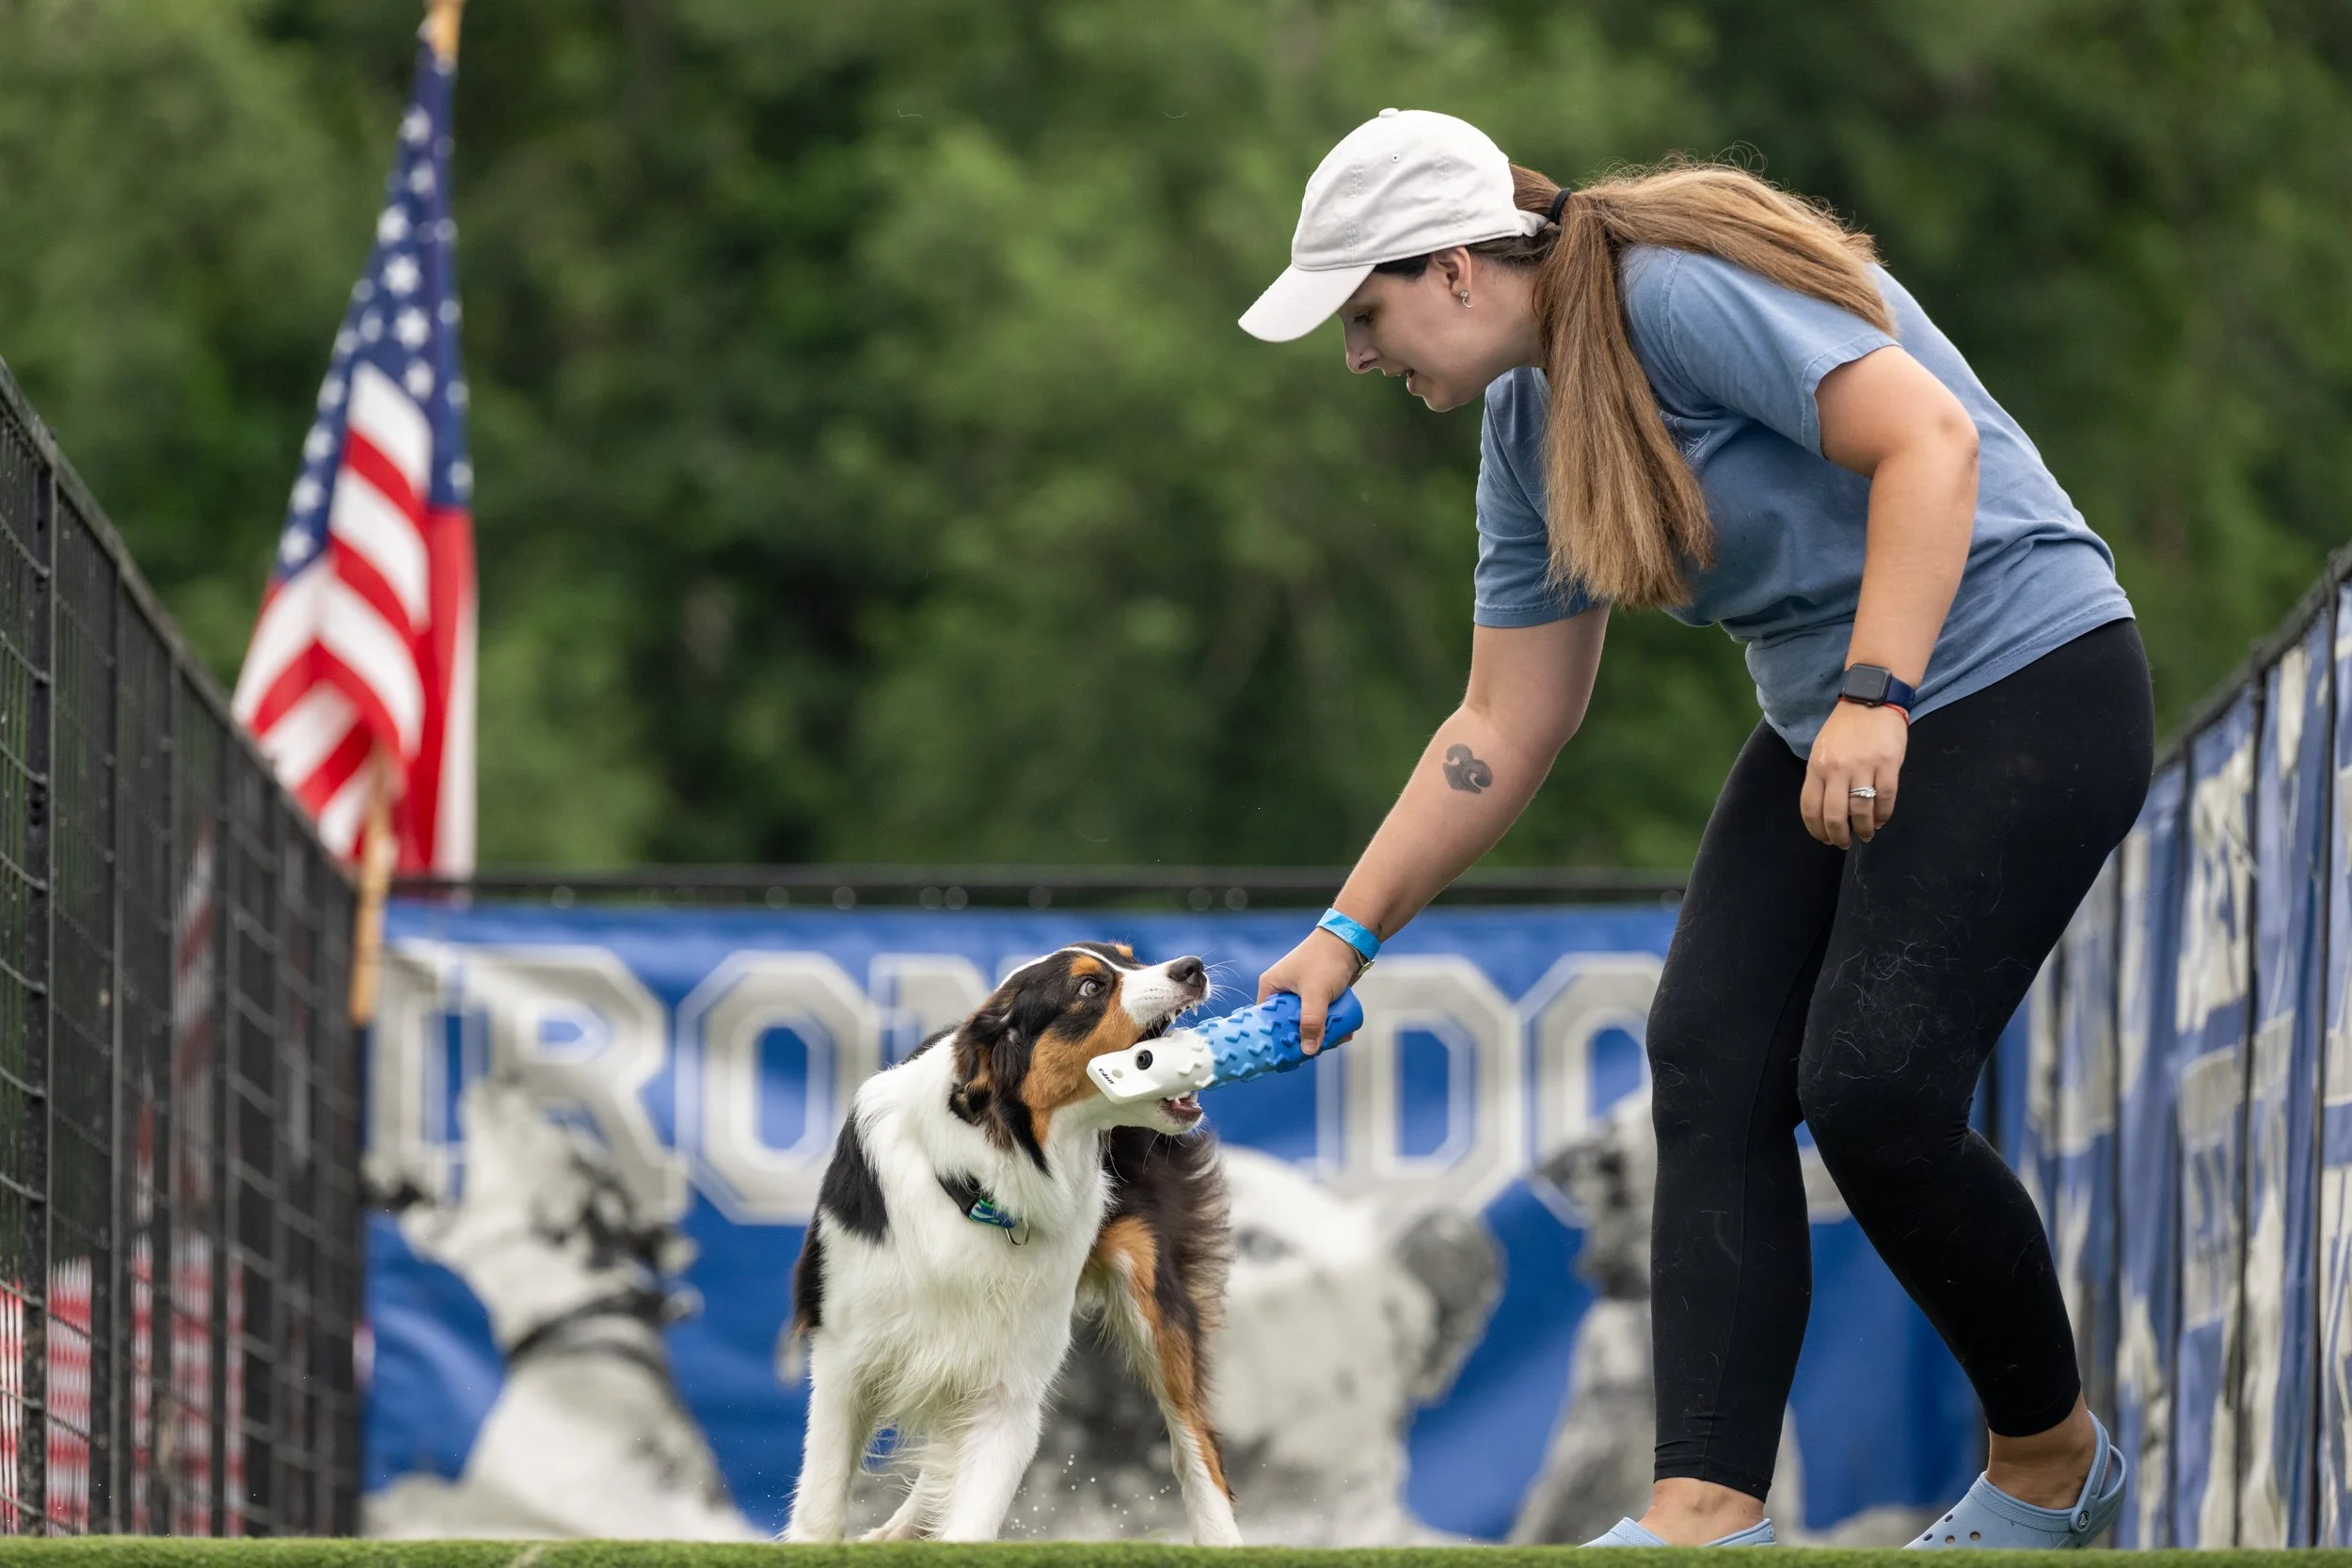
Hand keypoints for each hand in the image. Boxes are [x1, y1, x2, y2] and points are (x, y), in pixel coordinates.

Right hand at [1257, 928, 1363, 1054]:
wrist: (1350, 941)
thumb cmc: (1325, 960)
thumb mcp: (1316, 993)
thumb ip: (1311, 1022)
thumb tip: (1308, 1051)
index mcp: (1271, 988)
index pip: (1266, 1021)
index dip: (1276, 1039)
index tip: (1289, 1056)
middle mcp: (1283, 992)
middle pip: (1288, 1026)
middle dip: (1306, 1038)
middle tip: (1320, 1048)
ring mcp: (1301, 995)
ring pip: (1307, 1023)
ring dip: (1323, 1034)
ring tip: (1338, 1037)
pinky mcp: (1318, 996)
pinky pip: (1320, 1017)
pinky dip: (1331, 1025)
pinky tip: (1343, 1031)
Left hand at [1802, 699, 1907, 847]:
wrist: (1871, 700)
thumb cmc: (1845, 728)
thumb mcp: (1822, 751)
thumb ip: (1821, 778)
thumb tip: (1826, 812)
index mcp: (1817, 767)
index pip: (1811, 808)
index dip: (1817, 830)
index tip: (1824, 839)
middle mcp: (1837, 770)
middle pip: (1835, 816)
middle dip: (1839, 837)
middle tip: (1844, 843)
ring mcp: (1863, 767)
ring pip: (1861, 811)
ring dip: (1864, 829)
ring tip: (1866, 834)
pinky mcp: (1888, 765)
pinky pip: (1886, 799)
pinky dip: (1883, 815)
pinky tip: (1881, 820)